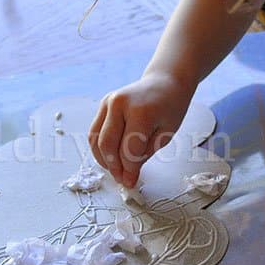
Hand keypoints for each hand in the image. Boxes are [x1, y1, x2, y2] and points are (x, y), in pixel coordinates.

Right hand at [88, 72, 192, 187]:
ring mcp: (108, 102)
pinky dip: (100, 148)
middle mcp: (119, 103)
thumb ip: (144, 155)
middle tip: (122, 180)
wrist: (165, 82)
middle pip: (108, 144)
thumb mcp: (165, 134)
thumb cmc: (170, 107)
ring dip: (103, 159)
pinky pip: (95, 131)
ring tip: (116, 170)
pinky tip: (110, 158)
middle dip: (114, 167)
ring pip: (95, 139)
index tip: (131, 182)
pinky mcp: (102, 105)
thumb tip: (128, 176)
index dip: (129, 170)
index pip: (128, 149)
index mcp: (140, 110)